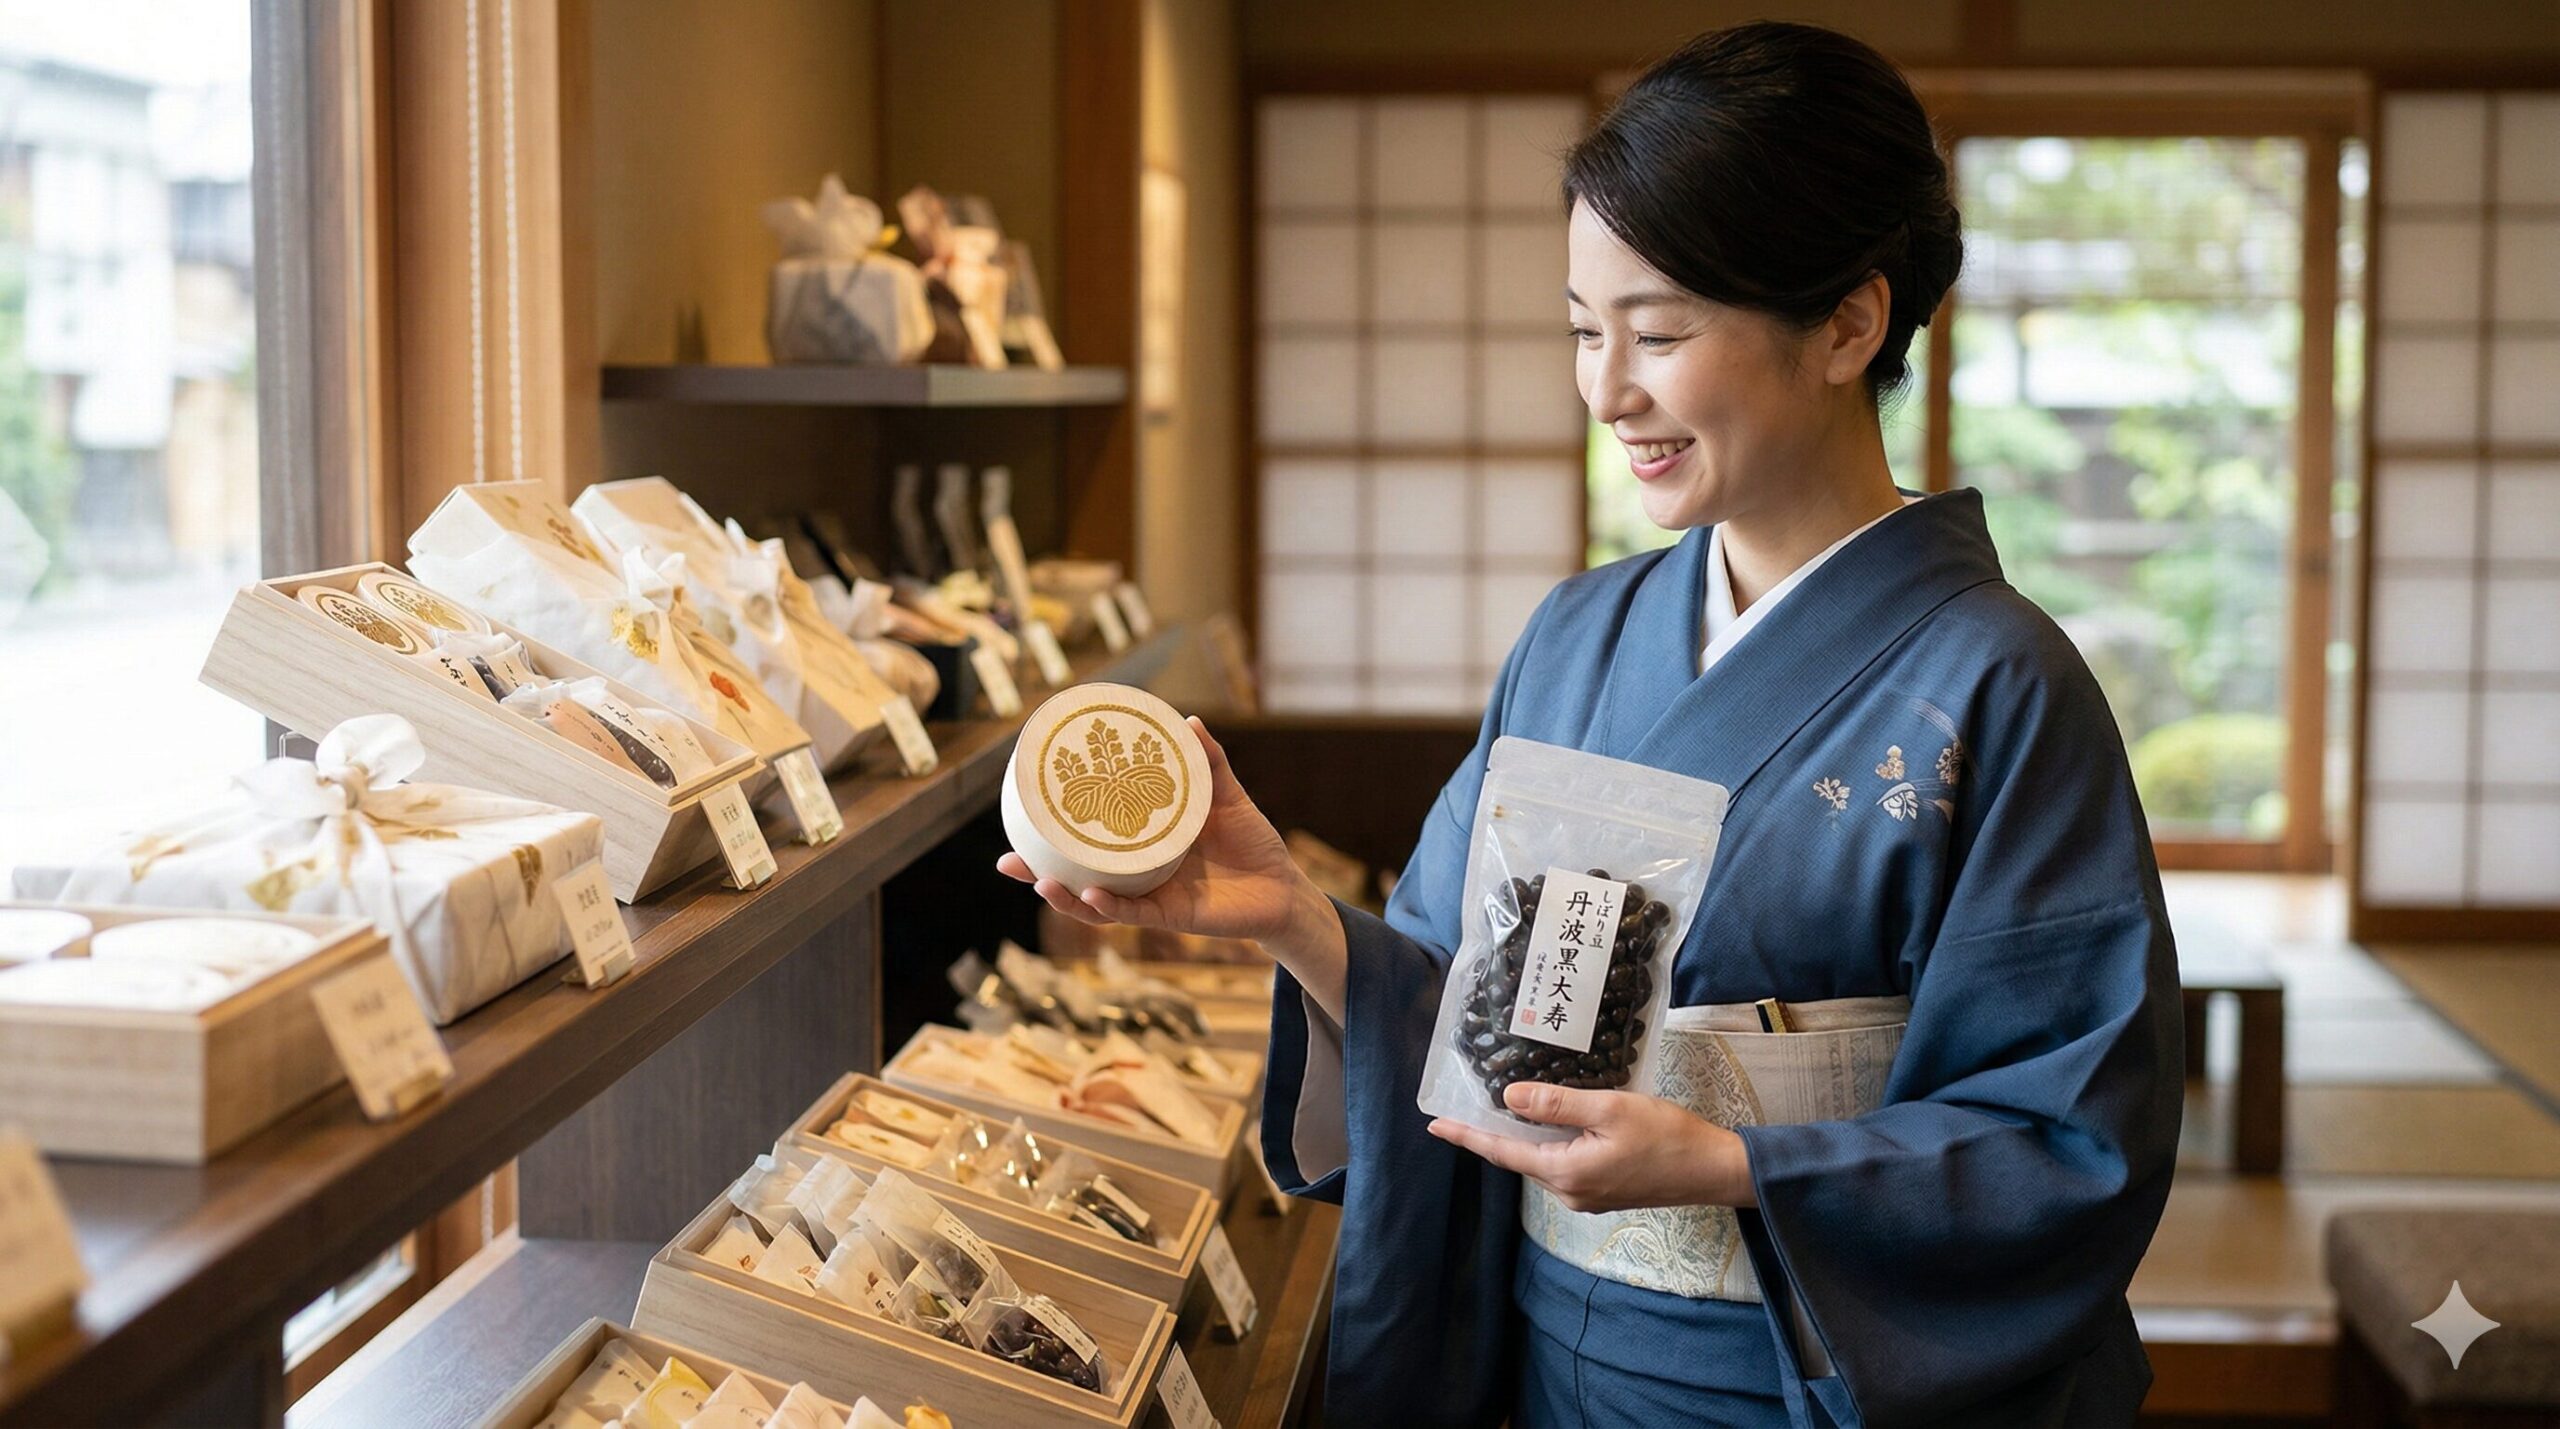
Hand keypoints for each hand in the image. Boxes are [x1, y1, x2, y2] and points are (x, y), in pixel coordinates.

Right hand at [997, 716, 1328, 946]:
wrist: (1286, 889)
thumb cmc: (1252, 844)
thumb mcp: (1226, 796)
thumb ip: (1209, 762)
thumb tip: (1189, 720)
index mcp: (1142, 845)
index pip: (1089, 841)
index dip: (1052, 836)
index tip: (1019, 816)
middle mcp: (1139, 875)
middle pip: (1078, 877)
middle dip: (1040, 875)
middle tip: (1008, 861)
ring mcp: (1152, 897)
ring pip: (1096, 905)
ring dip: (1067, 897)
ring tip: (1042, 882)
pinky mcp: (1174, 916)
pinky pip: (1134, 914)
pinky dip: (1110, 908)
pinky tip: (1092, 897)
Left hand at [1428, 1083, 1756, 1212]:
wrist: (1713, 1170)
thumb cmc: (1666, 1136)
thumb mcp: (1609, 1109)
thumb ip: (1557, 1104)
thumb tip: (1509, 1099)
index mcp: (1564, 1173)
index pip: (1502, 1153)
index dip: (1467, 1136)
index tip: (1434, 1125)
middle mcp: (1568, 1192)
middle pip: (1519, 1157)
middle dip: (1493, 1132)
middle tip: (1466, 1104)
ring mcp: (1586, 1195)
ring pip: (1542, 1160)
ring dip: (1524, 1136)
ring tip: (1504, 1106)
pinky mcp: (1602, 1191)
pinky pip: (1562, 1164)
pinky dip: (1549, 1142)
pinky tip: (1550, 1121)